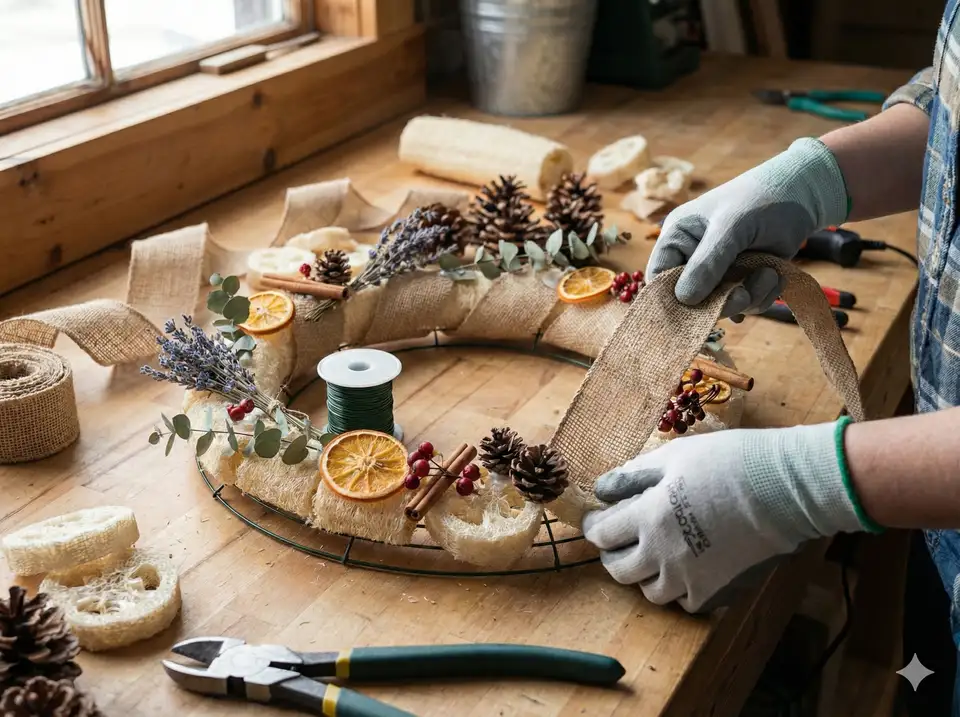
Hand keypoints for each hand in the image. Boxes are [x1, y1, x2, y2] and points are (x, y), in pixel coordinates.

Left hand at [582, 421, 867, 611]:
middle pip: (619, 569)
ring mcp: (691, 579)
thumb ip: (633, 475)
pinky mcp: (719, 592)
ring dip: (645, 574)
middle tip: (619, 540)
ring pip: (650, 591)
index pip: (602, 534)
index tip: (596, 521)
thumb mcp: (674, 456)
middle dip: (612, 554)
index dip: (595, 526)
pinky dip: (680, 589)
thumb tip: (603, 489)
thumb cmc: (729, 462)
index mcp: (648, 517)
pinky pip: (686, 602)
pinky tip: (686, 569)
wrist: (787, 488)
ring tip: (653, 556)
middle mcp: (663, 554)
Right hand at [646, 138, 848, 318]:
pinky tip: (774, 276)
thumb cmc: (760, 199)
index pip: (659, 277)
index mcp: (677, 238)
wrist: (803, 196)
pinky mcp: (741, 280)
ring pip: (721, 305)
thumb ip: (707, 263)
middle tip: (744, 295)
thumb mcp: (731, 227)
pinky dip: (762, 296)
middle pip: (691, 300)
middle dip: (721, 301)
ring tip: (769, 275)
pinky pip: (744, 304)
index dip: (671, 298)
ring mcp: (718, 271)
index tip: (694, 312)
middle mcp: (693, 257)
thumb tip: (684, 300)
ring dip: (748, 298)